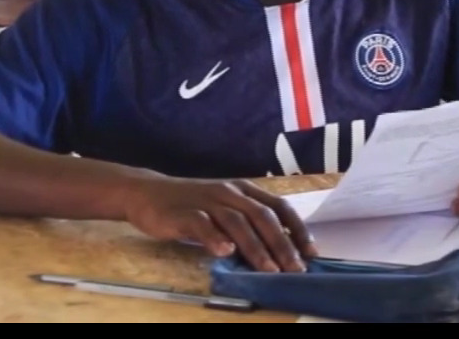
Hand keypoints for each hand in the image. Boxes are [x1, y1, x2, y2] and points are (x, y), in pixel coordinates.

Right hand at [122, 176, 316, 271]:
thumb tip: (279, 250)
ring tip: (269, 269)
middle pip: (262, 216)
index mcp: (242, 189)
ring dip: (256, 247)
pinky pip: (202, 224)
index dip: (297, 228)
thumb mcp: (224, 208)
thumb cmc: (191, 204)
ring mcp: (206, 200)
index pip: (278, 206)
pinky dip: (215, 238)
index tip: (311, 253)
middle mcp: (228, 192)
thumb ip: (247, 224)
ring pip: (237, 221)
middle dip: (282, 244)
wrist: (147, 193)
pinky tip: (225, 252)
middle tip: (294, 269)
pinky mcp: (183, 212)